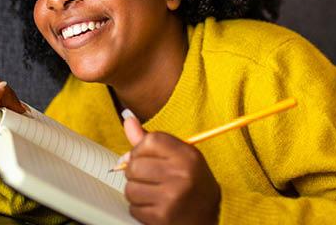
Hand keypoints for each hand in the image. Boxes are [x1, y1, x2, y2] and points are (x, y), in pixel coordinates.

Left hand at [120, 110, 220, 224]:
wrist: (207, 217)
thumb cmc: (193, 183)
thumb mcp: (181, 157)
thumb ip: (153, 140)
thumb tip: (128, 120)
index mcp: (188, 156)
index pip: (150, 140)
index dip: (141, 149)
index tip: (146, 157)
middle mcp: (181, 174)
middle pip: (135, 164)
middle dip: (135, 172)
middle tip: (149, 177)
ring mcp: (171, 197)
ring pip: (130, 188)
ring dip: (135, 191)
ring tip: (151, 192)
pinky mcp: (162, 216)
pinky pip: (133, 207)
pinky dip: (139, 207)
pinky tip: (154, 205)